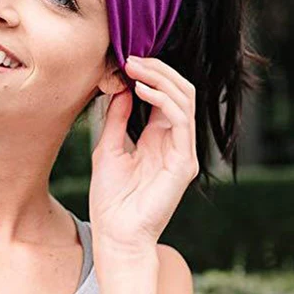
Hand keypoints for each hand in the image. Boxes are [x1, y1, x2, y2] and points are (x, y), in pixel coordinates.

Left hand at [89, 55, 199, 255]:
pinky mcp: (183, 163)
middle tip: (131, 58)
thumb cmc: (111, 199)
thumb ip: (117, 119)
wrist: (116, 235)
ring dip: (160, 79)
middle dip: (158, 70)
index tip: (124, 61)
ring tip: (135, 68)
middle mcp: (175, 142)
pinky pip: (181, 120)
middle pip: (180, 92)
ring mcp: (183, 152)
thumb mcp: (108, 148)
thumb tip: (120, 87)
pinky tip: (141, 90)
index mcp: (159, 139)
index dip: (149, 74)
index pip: (165, 95)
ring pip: (185, 100)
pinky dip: (163, 100)